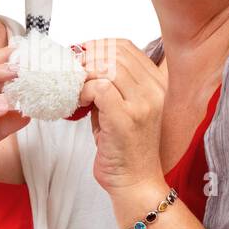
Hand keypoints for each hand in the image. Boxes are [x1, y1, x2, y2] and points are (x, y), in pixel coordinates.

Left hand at [75, 38, 167, 193]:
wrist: (135, 182)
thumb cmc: (125, 147)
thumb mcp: (123, 107)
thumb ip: (111, 83)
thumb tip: (83, 61)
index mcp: (157, 84)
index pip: (125, 47)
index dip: (98, 46)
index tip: (81, 56)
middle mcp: (155, 90)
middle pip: (115, 53)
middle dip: (87, 58)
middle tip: (72, 72)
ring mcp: (142, 104)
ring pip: (107, 67)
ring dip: (84, 75)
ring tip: (76, 89)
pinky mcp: (126, 118)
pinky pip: (100, 87)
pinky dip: (84, 91)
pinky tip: (80, 104)